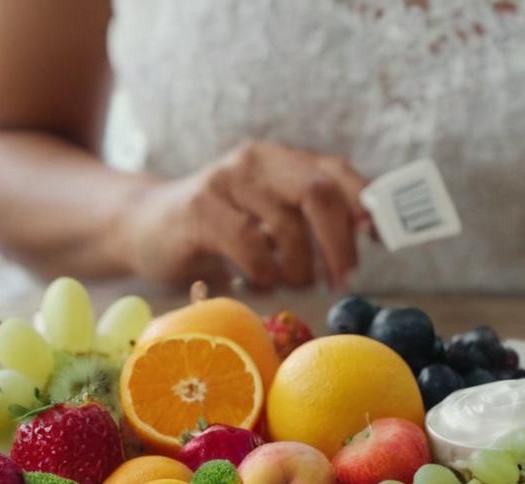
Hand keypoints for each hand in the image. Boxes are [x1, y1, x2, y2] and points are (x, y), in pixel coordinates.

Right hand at [116, 140, 368, 289]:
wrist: (144, 227)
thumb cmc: (218, 231)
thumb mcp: (267, 219)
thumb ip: (309, 218)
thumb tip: (370, 231)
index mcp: (281, 159)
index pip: (336, 171)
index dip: (365, 204)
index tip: (380, 240)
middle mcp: (257, 160)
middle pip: (319, 192)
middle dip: (339, 243)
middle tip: (341, 280)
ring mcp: (225, 181)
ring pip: (286, 224)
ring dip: (297, 267)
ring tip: (288, 283)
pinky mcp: (199, 209)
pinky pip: (249, 245)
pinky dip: (262, 273)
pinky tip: (254, 282)